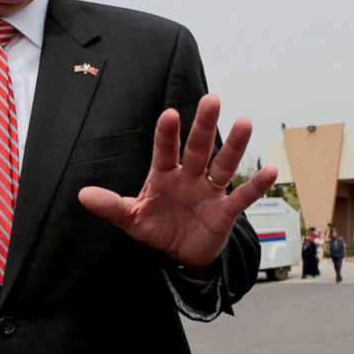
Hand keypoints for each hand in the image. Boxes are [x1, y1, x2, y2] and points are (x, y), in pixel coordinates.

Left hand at [79, 94, 276, 268]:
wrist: (180, 254)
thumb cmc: (156, 227)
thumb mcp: (131, 218)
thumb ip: (111, 205)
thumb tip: (82, 195)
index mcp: (164, 174)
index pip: (165, 150)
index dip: (167, 134)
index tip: (169, 114)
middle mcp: (189, 176)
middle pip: (198, 147)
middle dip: (204, 125)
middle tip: (211, 98)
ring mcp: (209, 191)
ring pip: (224, 165)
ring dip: (234, 146)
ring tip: (244, 122)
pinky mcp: (225, 212)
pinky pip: (243, 196)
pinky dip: (256, 185)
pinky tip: (271, 170)